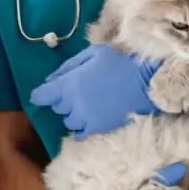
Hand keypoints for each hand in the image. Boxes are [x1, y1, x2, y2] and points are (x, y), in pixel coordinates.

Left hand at [30, 45, 160, 139]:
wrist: (147, 81)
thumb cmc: (120, 62)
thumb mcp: (92, 54)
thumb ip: (68, 67)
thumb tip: (50, 80)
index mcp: (70, 83)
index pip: (42, 95)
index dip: (41, 95)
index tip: (44, 94)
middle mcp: (73, 103)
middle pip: (57, 108)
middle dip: (63, 100)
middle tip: (77, 92)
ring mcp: (85, 118)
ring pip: (68, 122)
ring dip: (74, 114)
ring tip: (87, 105)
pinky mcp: (98, 128)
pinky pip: (80, 134)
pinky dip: (82, 128)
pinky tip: (89, 120)